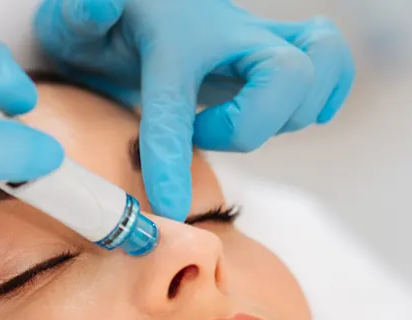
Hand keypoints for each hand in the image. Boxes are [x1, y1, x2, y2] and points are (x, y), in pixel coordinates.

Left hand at [34, 0, 355, 219]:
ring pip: (321, 73)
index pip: (179, 98)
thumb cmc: (104, 21)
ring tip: (234, 124)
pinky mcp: (280, 53)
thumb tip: (100, 5)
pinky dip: (322, 97)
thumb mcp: (80, 20)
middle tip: (203, 134)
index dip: (173, 155)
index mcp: (178, 32)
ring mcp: (263, 39)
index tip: (165, 206)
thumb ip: (84, 15)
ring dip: (286, 117)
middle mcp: (234, 30)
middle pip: (291, 76)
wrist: (133, 8)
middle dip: (250, 127)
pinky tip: (277, 113)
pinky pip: (332, 68)